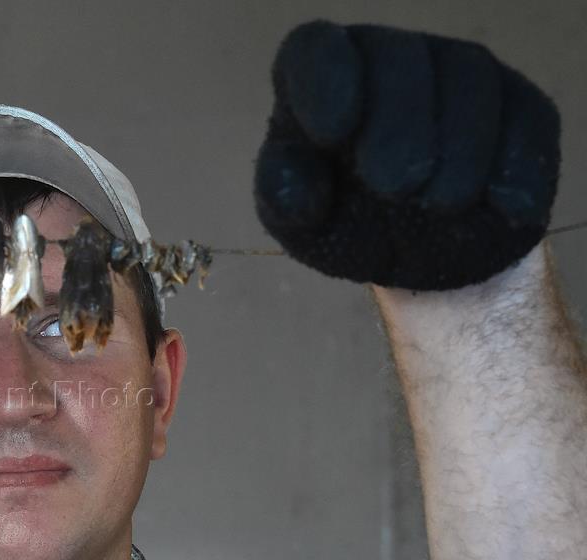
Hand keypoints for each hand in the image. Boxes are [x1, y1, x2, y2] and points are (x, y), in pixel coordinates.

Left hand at [254, 20, 559, 290]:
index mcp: (320, 80)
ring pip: (468, 78)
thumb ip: (286, 199)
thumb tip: (296, 190)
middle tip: (392, 189)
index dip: (324, 81)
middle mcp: (388, 60)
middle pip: (397, 57)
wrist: (419, 254)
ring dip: (458, 149)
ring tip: (439, 206)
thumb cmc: (346, 222)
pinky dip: (515, 165)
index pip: (315, 51)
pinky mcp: (516, 105)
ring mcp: (456, 73)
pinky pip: (526, 117)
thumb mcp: (302, 223)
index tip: (332, 133)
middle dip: (398, 123)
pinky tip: (502, 208)